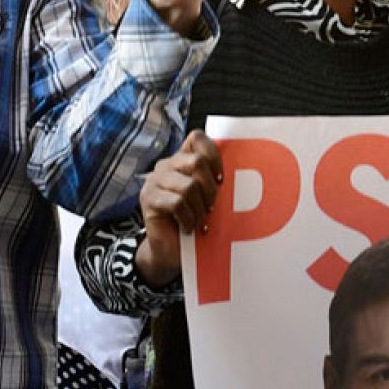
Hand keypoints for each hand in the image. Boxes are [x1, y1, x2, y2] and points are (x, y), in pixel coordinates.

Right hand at [135, 131, 221, 287]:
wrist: (171, 250)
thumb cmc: (193, 221)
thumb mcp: (207, 197)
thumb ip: (215, 180)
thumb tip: (240, 171)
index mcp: (182, 160)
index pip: (197, 138)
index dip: (214, 155)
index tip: (222, 179)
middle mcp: (166, 165)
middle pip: (197, 162)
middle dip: (210, 188)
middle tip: (211, 207)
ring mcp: (155, 180)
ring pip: (188, 185)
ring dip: (199, 208)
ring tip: (198, 220)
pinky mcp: (148, 198)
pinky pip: (177, 202)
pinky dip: (188, 218)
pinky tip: (188, 227)